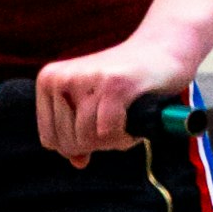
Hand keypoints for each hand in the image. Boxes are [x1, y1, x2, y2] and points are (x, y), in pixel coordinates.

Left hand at [34, 22, 203, 165]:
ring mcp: (86, 78)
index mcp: (49, 81)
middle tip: (118, 121)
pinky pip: (108, 131)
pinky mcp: (113, 83)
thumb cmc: (127, 82)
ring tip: (127, 117)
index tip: (98, 128)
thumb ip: (79, 134)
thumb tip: (77, 162)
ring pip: (88, 139)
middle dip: (98, 144)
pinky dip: (125, 135)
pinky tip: (135, 118)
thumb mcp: (93, 106)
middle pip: (70, 143)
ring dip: (114, 139)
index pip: (51, 140)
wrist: (164, 49)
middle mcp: (61, 78)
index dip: (78, 146)